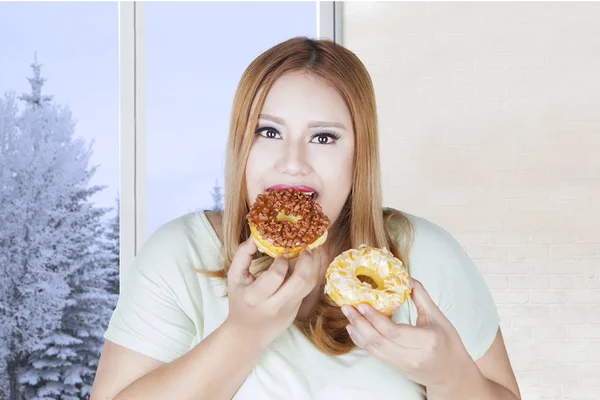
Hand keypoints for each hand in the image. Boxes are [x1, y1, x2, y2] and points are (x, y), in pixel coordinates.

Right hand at [224, 238, 321, 348]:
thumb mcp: (234, 278)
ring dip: (314, 266)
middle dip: (307, 261)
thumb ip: (242, 255)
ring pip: (309, 286)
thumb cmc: (240, 302)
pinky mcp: (297, 309)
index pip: (276, 276)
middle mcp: (275, 304)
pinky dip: (312, 273)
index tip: (281, 253)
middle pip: (300, 281)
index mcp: (255, 296)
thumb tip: (255, 236)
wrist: (248, 334)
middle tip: (306, 247)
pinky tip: (310, 262)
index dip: (282, 260)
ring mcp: (289, 308)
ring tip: (312, 251)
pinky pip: (309, 289)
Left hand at [342, 278, 478, 392]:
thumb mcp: (439, 318)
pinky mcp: (396, 367)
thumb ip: (421, 297)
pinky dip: (362, 341)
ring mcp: (403, 364)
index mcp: (425, 341)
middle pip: (379, 341)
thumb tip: (406, 278)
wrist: (452, 375)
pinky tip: (354, 330)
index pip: (393, 331)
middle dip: (360, 323)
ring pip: (374, 349)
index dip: (375, 318)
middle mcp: (412, 355)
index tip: (362, 304)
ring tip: (348, 315)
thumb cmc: (449, 344)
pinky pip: (375, 354)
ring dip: (358, 331)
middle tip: (347, 307)